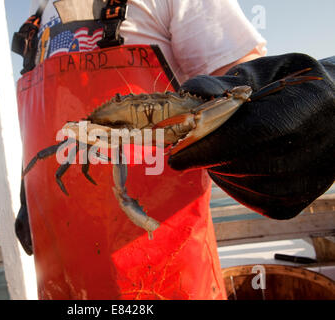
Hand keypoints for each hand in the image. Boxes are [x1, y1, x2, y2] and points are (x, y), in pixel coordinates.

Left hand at [168, 53, 334, 218]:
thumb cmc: (290, 90)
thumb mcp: (263, 74)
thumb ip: (224, 85)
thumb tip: (186, 104)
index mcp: (304, 108)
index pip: (252, 135)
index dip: (210, 148)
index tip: (175, 156)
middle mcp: (312, 150)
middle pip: (240, 163)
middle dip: (207, 156)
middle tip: (191, 145)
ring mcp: (305, 183)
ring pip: (240, 185)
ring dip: (219, 168)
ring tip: (223, 149)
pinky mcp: (294, 205)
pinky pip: (249, 200)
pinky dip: (233, 184)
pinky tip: (238, 165)